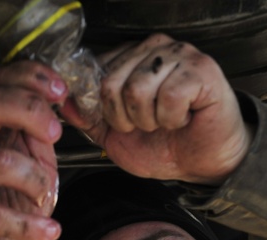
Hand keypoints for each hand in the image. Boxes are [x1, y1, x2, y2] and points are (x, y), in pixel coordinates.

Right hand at [0, 62, 65, 239]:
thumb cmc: (4, 196)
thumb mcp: (30, 155)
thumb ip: (41, 129)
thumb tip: (67, 101)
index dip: (32, 78)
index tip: (62, 91)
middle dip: (31, 112)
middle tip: (55, 134)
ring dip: (35, 179)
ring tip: (45, 194)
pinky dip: (30, 226)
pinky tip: (50, 230)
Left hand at [60, 34, 252, 184]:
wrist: (201, 162)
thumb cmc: (165, 144)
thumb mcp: (115, 135)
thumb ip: (89, 117)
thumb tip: (65, 104)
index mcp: (130, 58)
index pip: (95, 73)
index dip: (102, 108)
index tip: (120, 123)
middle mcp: (153, 49)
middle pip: (112, 83)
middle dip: (125, 118)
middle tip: (146, 125)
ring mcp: (178, 55)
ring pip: (138, 89)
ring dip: (150, 120)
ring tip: (165, 121)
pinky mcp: (201, 69)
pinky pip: (169, 96)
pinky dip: (173, 118)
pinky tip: (183, 118)